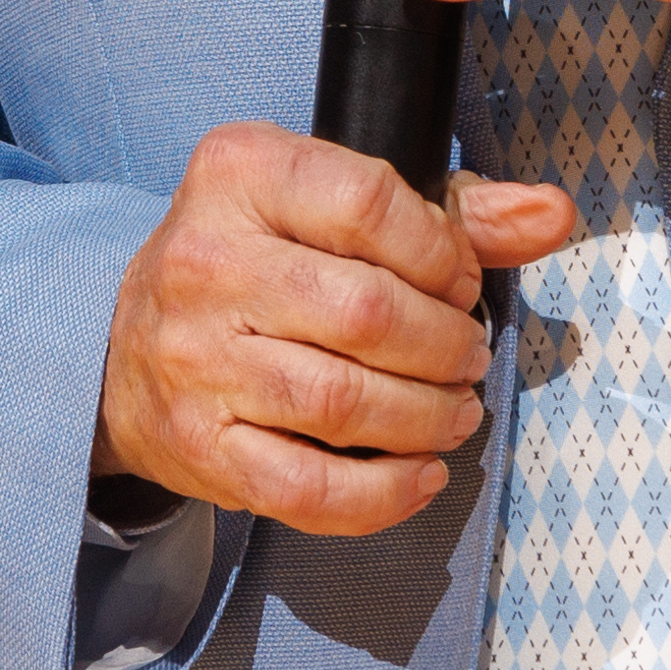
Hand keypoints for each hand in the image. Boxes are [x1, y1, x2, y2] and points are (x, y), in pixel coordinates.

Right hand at [92, 119, 585, 532]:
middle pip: (369, 312)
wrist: (121, 350)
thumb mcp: (329, 205)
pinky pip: (308, 489)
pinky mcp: (200, 446)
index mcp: (242, 175)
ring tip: (453, 411)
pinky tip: (419, 474)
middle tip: (466, 357)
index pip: (372, 205)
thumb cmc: (250, 265)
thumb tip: (549, 214)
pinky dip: (383, 494)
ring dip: (427, 417)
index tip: (460, 282)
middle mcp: (207, 262)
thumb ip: (450, 211)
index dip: (443, 254)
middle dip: (446, 345)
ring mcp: (197, 360)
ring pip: (345, 402)